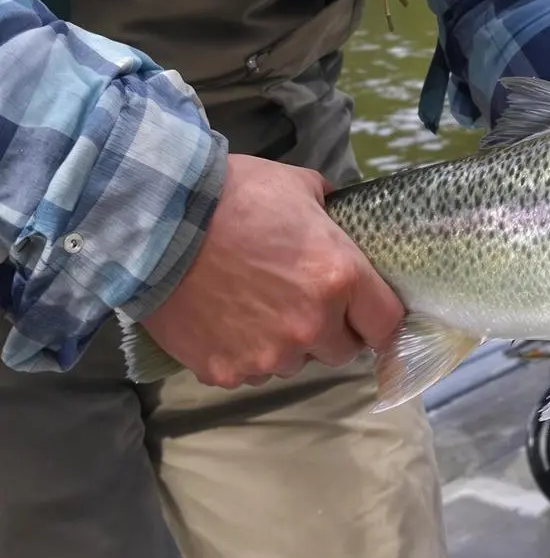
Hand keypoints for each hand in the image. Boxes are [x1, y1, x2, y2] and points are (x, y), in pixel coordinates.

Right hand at [141, 155, 403, 387]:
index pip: (387, 325)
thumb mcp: (298, 187)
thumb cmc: (232, 194)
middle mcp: (311, 325)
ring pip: (295, 362)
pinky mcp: (226, 370)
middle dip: (331, 330)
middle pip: (343, 351)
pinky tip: (222, 317)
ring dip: (285, 342)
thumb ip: (330, 210)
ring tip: (253, 304)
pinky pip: (250, 371)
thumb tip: (338, 216)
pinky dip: (242, 351)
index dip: (378, 319)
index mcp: (340, 279)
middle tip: (302, 300)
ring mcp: (268, 355)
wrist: (153, 218)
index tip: (368, 314)